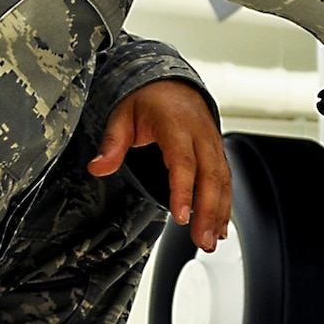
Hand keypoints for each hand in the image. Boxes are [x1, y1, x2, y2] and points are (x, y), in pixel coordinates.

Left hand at [88, 79, 231, 249]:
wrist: (171, 83)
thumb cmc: (148, 99)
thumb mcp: (122, 115)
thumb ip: (112, 144)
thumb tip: (98, 168)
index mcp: (177, 124)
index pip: (184, 161)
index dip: (184, 190)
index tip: (182, 216)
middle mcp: (201, 134)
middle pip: (210, 176)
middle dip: (209, 212)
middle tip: (202, 241)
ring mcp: (213, 143)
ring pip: (222, 181)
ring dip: (219, 213)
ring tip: (211, 241)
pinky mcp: (217, 153)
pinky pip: (226, 180)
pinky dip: (225, 205)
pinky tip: (221, 226)